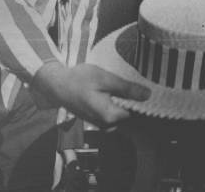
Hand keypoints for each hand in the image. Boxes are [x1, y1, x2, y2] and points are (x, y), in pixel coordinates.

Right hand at [32, 62, 150, 127]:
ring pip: (120, 112)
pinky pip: (112, 112)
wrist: (56, 85)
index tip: (142, 85)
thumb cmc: (80, 80)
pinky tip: (109, 90)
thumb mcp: (106, 80)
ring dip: (122, 99)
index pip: (137, 111)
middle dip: (131, 99)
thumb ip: (127, 89)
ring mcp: (100, 123)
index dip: (140, 98)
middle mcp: (106, 125)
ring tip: (116, 84)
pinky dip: (113, 102)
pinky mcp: (96, 119)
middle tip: (127, 81)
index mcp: (110, 117)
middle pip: (129, 112)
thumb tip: (148, 95)